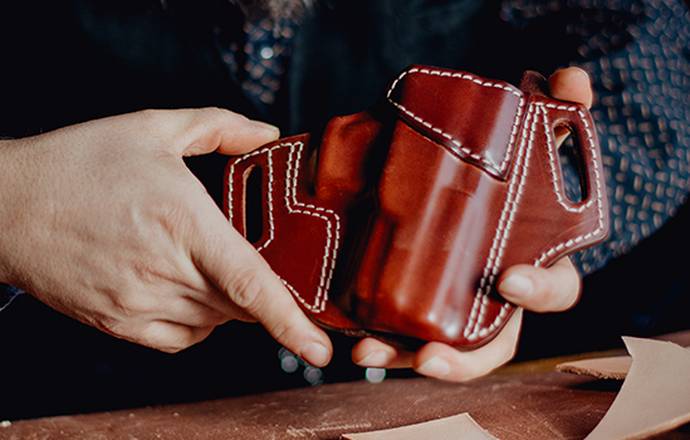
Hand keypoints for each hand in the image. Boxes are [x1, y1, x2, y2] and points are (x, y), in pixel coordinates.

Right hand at [0, 108, 331, 364]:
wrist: (6, 205)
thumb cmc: (78, 164)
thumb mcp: (152, 127)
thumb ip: (219, 126)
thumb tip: (267, 135)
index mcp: (182, 222)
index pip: (249, 282)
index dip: (290, 321)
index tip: (319, 348)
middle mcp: (164, 270)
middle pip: (240, 305)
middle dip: (261, 292)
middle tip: (250, 258)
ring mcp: (138, 304)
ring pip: (215, 323)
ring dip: (228, 301)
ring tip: (201, 260)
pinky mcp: (119, 323)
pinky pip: (182, 339)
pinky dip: (200, 322)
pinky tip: (185, 288)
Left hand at [351, 67, 591, 380]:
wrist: (465, 176)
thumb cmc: (508, 172)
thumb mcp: (531, 137)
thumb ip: (558, 108)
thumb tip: (573, 80)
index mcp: (534, 263)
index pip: (553, 290)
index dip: (538, 290)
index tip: (508, 280)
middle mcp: (496, 299)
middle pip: (491, 346)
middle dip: (461, 361)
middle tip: (428, 357)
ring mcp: (455, 305)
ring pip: (438, 348)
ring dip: (403, 357)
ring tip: (368, 353)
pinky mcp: (417, 301)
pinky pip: (401, 332)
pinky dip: (380, 340)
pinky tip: (351, 337)